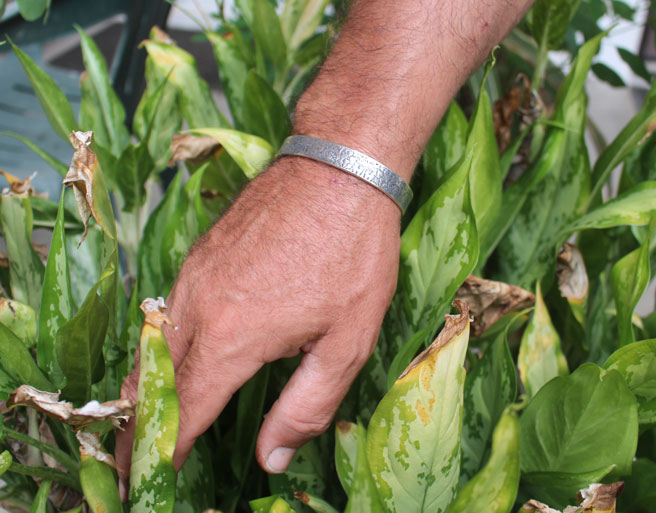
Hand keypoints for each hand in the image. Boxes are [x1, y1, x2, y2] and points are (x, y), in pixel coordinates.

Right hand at [116, 156, 400, 489]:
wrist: (340, 167)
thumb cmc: (353, 255)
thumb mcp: (347, 342)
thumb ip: (306, 407)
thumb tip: (270, 459)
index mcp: (232, 337)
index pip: (183, 411)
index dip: (168, 450)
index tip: (159, 476)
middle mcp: (197, 305)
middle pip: (153, 380)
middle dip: (143, 423)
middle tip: (144, 454)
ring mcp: (193, 274)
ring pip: (154, 344)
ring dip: (150, 384)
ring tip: (154, 415)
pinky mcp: (200, 253)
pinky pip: (168, 310)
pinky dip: (164, 344)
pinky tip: (183, 355)